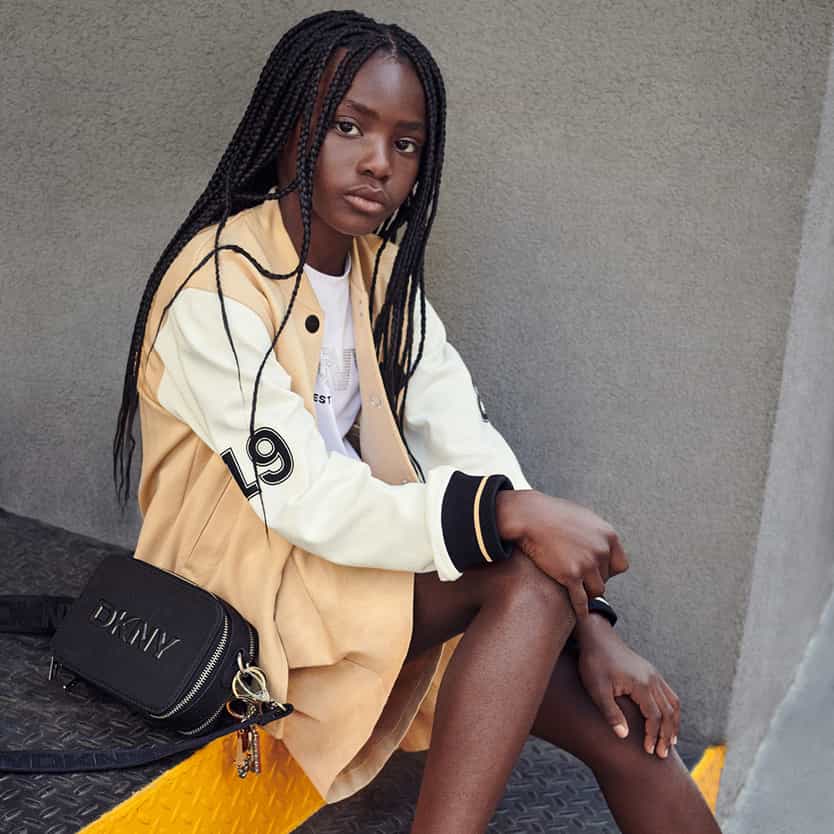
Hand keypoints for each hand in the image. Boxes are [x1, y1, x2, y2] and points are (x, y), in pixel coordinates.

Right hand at [496, 490, 628, 621]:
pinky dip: (581, 609)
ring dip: (586, 591)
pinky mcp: (570, 575)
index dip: (607, 570)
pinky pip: (581, 600)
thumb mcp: (583, 517)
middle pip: (605, 578)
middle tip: (577, 576)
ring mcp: (587, 564)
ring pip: (596, 591)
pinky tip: (579, 614)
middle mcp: (601, 550)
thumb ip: (597, 534)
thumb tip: (603, 544)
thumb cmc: (552, 514)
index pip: (620, 565)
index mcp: (608, 535)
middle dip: (592, 579)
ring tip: (574, 589)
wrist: (529, 516)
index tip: (595, 570)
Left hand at [575, 617, 680, 757]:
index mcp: (641, 684)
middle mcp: (652, 679)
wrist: (597, 637)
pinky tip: (667, 720)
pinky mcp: (651, 672)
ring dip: (673, 724)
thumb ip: (611, 713)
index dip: (653, 736)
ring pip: (673, 703)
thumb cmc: (594, 663)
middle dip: (666, 735)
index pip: (654, 717)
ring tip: (670, 742)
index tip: (648, 751)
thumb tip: (624, 736)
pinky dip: (671, 710)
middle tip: (662, 754)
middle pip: (668, 712)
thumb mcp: (597, 689)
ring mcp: (654, 674)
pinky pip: (669, 694)